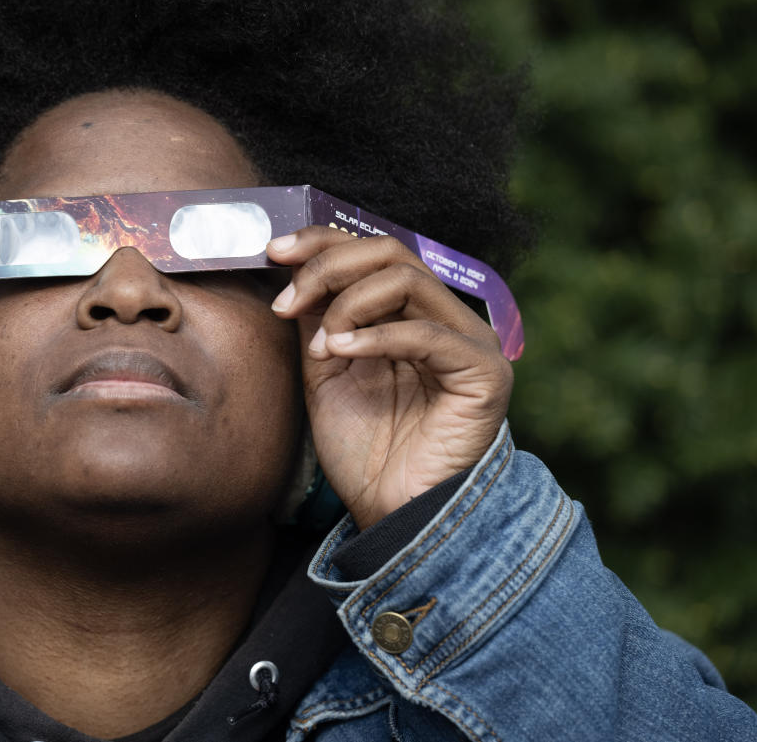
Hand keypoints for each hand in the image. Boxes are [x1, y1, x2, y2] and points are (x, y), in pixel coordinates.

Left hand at [267, 227, 512, 528]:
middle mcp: (446, 318)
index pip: (373, 251)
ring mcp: (469, 341)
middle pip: (390, 252)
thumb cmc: (363, 450)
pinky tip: (339, 350)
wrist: (392, 514)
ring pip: (407, 278)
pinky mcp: (483, 372)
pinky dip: (376, 335)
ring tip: (321, 345)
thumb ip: (317, 319)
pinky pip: (427, 333)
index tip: (273, 252)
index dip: (322, 242)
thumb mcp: (327, 371)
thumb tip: (291, 266)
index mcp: (412, 313)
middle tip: (288, 301)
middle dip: (327, 267)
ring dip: (348, 303)